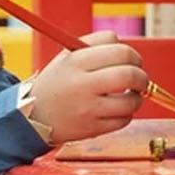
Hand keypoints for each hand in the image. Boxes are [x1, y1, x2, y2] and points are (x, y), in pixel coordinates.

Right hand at [30, 31, 147, 143]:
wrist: (33, 116)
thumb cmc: (57, 84)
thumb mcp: (67, 56)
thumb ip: (97, 46)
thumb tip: (130, 54)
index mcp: (76, 62)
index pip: (119, 50)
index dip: (133, 55)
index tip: (132, 61)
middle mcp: (82, 84)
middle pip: (129, 74)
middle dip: (142, 77)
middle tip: (139, 79)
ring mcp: (87, 109)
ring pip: (130, 101)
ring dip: (137, 98)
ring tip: (130, 96)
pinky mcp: (91, 128)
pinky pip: (123, 120)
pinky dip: (126, 114)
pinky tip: (117, 110)